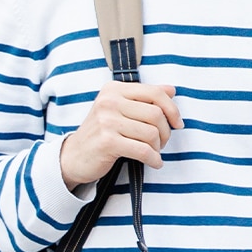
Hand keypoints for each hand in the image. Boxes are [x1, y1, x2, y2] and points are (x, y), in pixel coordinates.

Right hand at [60, 81, 180, 187]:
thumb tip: (171, 89)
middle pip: (156, 114)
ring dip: (158, 147)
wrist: (74, 156)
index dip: (172, 109)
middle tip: (161, 142)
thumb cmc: (102, 133)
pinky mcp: (107, 141)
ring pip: (152, 133)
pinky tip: (154, 162)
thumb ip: (145, 98)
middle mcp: (108, 102)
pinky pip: (144, 150)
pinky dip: (154, 159)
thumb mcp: (120, 109)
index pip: (155, 93)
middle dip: (165, 132)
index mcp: (113, 90)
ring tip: (153, 152)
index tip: (177, 123)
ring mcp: (106, 121)